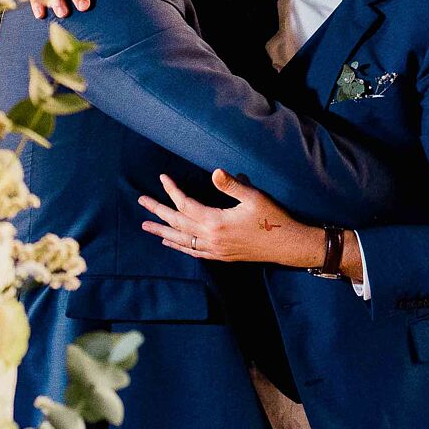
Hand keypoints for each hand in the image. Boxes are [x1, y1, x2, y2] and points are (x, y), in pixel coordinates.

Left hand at [139, 170, 324, 266]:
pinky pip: (193, 252)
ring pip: (181, 241)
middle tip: (141, 202)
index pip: (185, 205)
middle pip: (177, 223)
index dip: (172, 191)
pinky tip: (171, 243)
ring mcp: (215, 250)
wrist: (287, 245)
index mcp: (216, 222)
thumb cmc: (272, 218)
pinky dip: (179, 246)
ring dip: (162, 232)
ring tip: (146, 226)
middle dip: (158, 212)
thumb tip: (215, 172)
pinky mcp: (221, 256)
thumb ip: (232, 185)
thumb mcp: (254, 197)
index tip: (162, 178)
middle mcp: (211, 239)